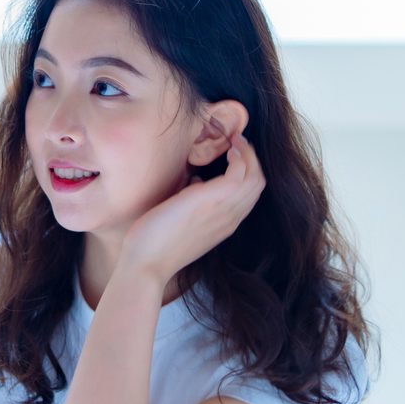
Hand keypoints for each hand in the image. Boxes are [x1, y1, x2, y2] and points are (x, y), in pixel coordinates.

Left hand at [121, 129, 265, 284]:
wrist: (147, 262)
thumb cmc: (156, 242)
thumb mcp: (183, 219)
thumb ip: (194, 202)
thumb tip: (195, 182)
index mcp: (224, 225)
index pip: (249, 196)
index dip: (247, 172)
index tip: (235, 155)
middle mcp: (230, 218)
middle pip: (258, 184)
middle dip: (252, 159)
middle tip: (238, 142)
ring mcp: (225, 209)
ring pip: (255, 176)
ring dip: (248, 154)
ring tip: (235, 141)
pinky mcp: (215, 199)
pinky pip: (242, 170)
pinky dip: (239, 155)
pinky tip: (227, 148)